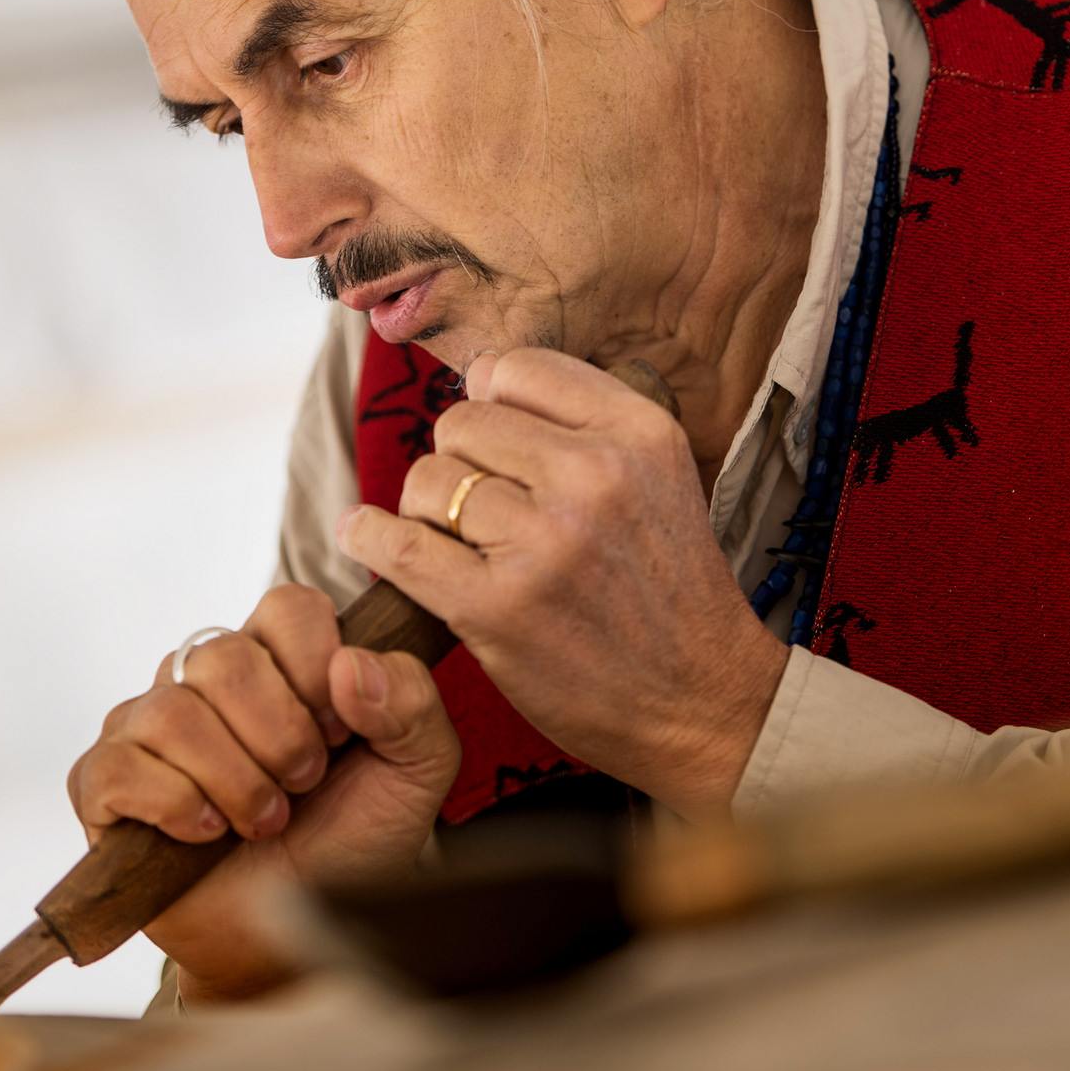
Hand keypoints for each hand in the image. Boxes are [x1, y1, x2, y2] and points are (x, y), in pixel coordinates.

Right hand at [67, 584, 458, 1003]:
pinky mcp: (102, 783)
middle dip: (280, 736)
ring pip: (173, 712)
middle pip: (226, 657)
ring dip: (235, 780)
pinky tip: (208, 833)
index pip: (287, 607)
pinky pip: (118, 767)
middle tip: (303, 784)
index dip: (318, 669)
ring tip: (264, 821)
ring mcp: (145, 726)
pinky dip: (176, 806)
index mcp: (277, 658)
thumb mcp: (416, 772)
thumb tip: (350, 665)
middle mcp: (204, 679)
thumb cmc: (350, 841)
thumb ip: (411, 703)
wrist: (297, 935)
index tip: (339, 734)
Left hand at [336, 348, 786, 819]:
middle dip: (458, 463)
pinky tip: (369, 539)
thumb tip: (477, 376)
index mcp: (639, 432)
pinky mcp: (497, 607)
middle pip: (462, 421)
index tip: (497, 447)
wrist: (702, 701)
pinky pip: (394, 544)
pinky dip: (367, 538)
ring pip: (427, 479)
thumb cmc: (666, 591)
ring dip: (426, 511)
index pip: (515, 369)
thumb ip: (579, 422)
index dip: (491, 404)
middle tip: (482, 514)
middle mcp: (595, 475)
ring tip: (458, 545)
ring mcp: (545, 541)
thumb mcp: (656, 478)